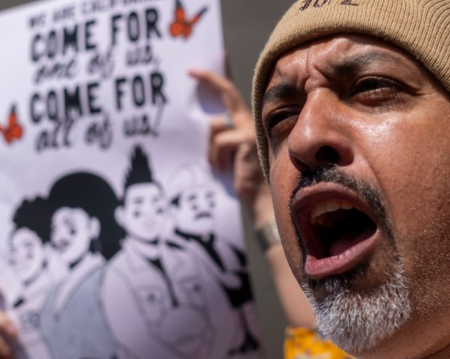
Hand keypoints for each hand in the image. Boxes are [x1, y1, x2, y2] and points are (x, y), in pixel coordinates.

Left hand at [189, 70, 273, 226]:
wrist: (260, 198)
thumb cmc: (243, 177)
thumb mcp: (228, 153)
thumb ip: (220, 137)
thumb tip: (203, 125)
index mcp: (244, 123)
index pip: (230, 94)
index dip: (216, 78)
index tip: (197, 68)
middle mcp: (249, 121)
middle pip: (227, 91)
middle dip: (209, 78)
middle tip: (189, 71)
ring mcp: (249, 128)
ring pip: (214, 125)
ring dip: (210, 148)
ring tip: (218, 165)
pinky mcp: (247, 139)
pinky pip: (219, 141)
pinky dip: (215, 156)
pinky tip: (223, 168)